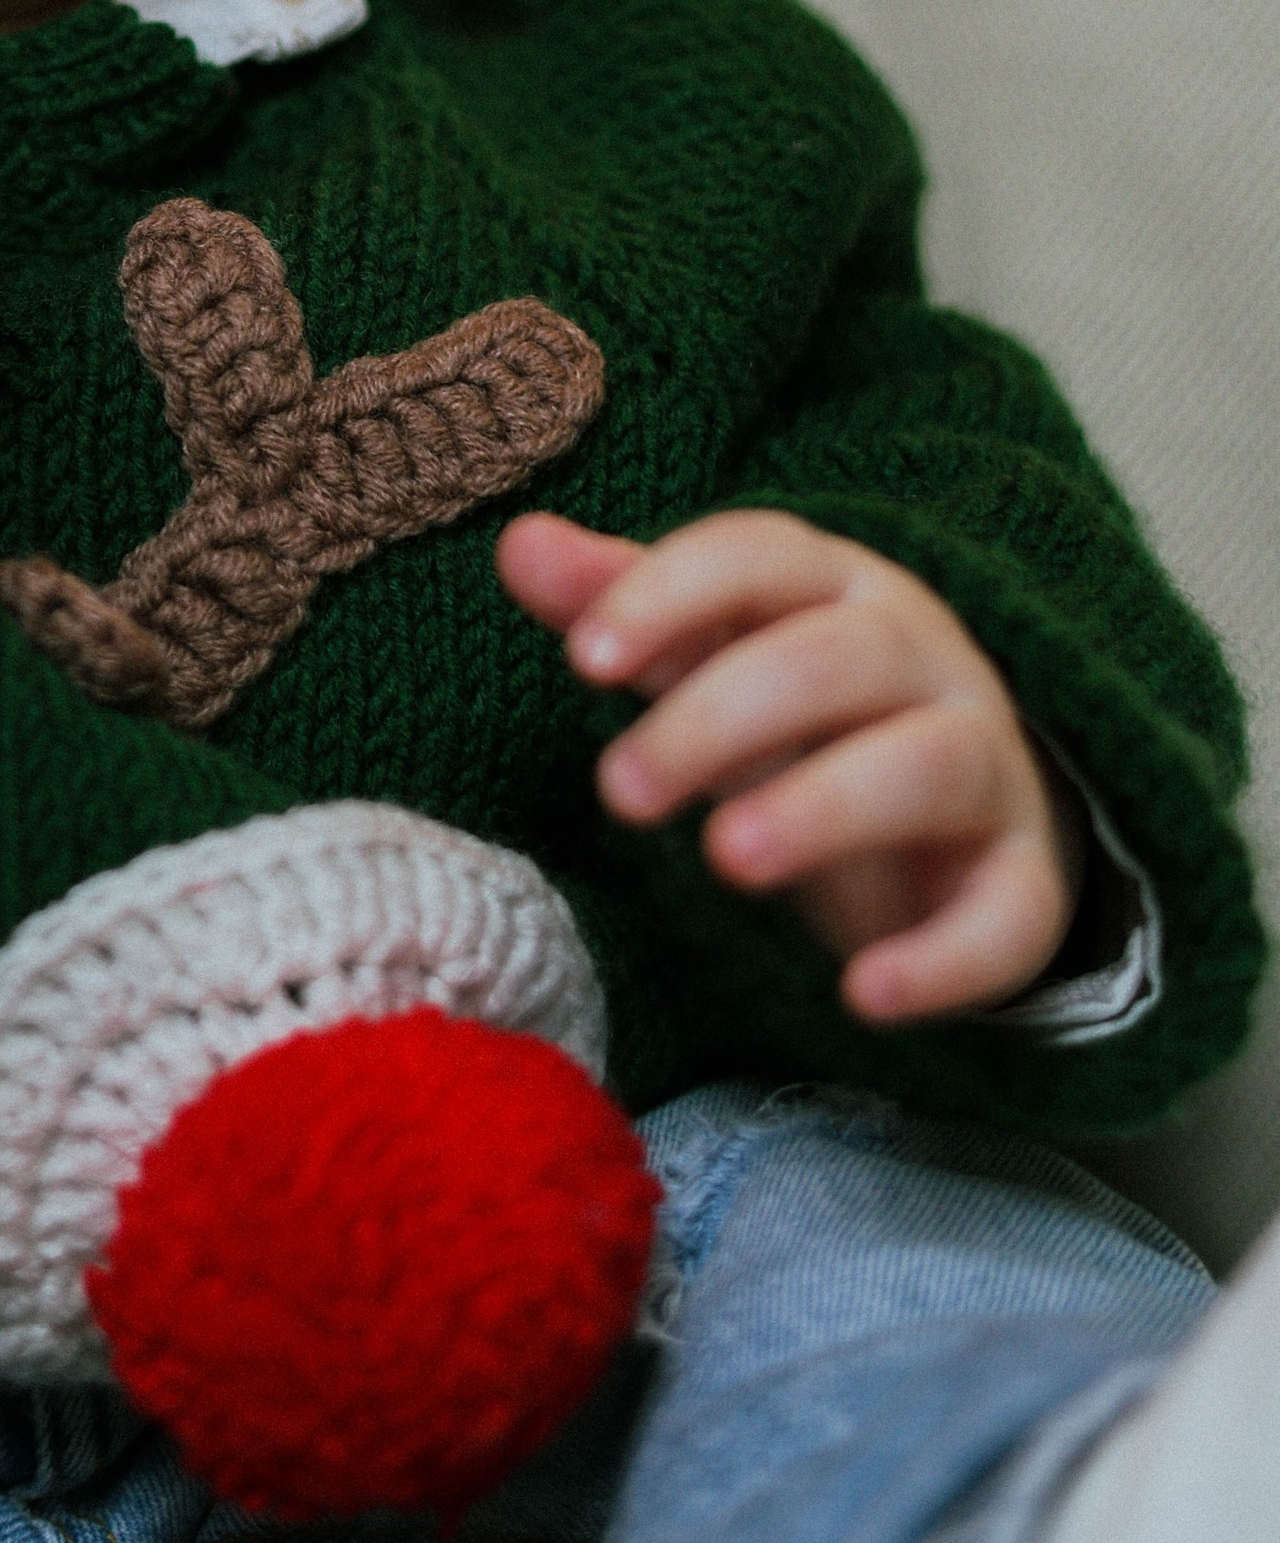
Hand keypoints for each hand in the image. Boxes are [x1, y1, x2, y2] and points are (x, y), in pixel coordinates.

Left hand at [496, 509, 1082, 1024]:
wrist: (964, 817)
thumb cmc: (807, 718)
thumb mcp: (711, 656)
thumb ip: (622, 605)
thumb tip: (520, 545)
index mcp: (839, 590)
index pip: (761, 555)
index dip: (673, 593)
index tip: (581, 657)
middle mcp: (926, 661)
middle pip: (838, 658)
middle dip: (722, 716)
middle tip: (620, 794)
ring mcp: (988, 767)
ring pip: (927, 765)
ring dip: (826, 809)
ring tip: (725, 860)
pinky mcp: (1024, 881)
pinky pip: (1010, 913)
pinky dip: (945, 959)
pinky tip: (862, 997)